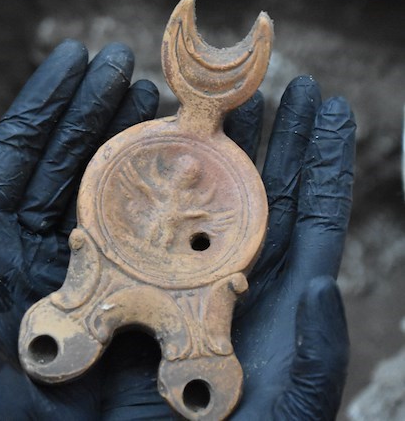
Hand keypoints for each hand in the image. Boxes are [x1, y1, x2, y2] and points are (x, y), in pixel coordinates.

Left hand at [0, 40, 158, 419]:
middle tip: (128, 64)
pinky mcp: (137, 288)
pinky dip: (166, 190)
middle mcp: (49, 245)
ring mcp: (98, 262)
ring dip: (131, 136)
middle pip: (74, 159)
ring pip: (114, 185)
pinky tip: (183, 159)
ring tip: (159, 98)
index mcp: (0, 246)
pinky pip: (153, 229)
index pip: (23, 156)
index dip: (48, 103)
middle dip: (96, 106)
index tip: (78, 57)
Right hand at [100, 77, 355, 419]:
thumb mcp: (288, 406)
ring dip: (225, 143)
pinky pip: (153, 214)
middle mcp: (237, 270)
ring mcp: (189, 267)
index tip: (330, 105)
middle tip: (285, 85)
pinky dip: (160, 174)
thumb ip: (313, 353)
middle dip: (279, 134)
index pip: (311, 211)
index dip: (323, 157)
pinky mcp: (144, 276)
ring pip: (211, 192)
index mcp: (279, 292)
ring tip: (228, 97)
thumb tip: (327, 286)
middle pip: (266, 187)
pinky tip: (160, 141)